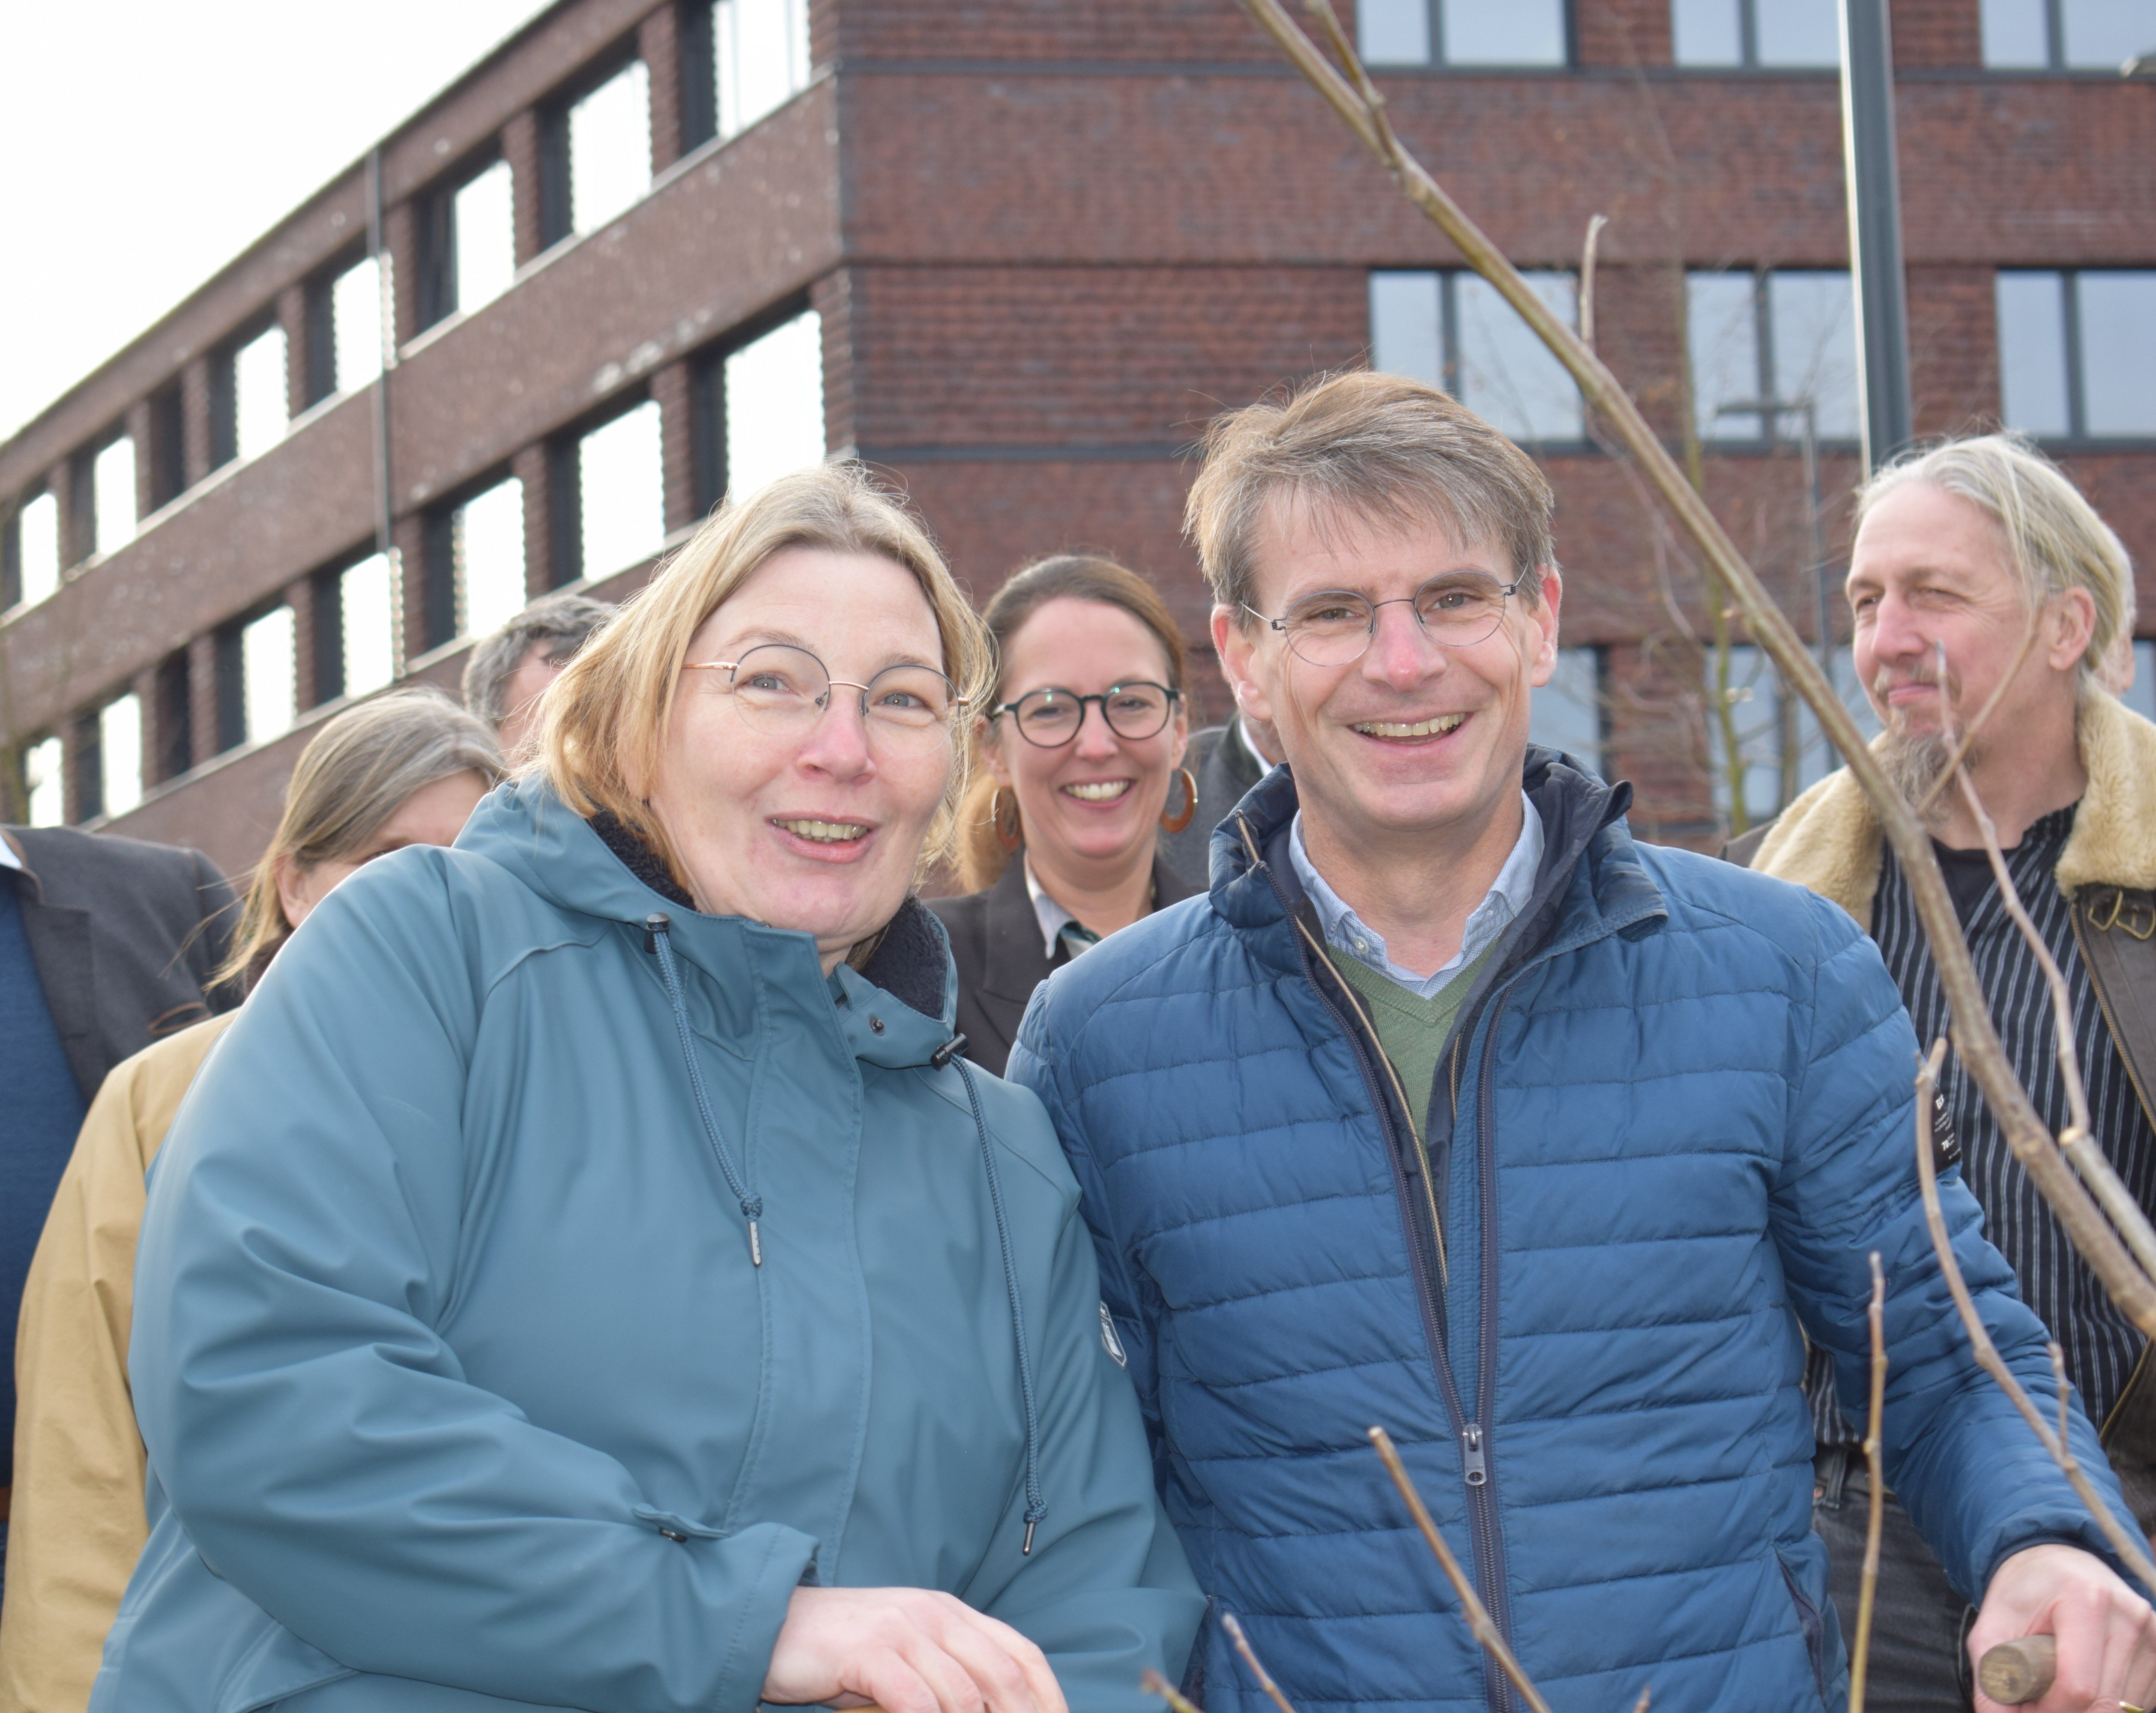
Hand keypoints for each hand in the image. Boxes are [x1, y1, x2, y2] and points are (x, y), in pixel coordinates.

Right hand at [761, 1586, 1066, 1712]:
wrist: (774, 1624)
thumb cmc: (842, 1652)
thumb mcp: (906, 1655)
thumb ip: (948, 1677)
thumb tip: (990, 1711)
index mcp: (952, 1614)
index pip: (1023, 1654)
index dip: (1049, 1698)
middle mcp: (936, 1615)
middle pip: (1004, 1676)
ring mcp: (903, 1629)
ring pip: (964, 1694)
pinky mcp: (869, 1650)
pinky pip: (915, 1698)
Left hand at [1971, 1543, 2155, 1712]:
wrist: (2056, 1563)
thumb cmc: (2023, 1594)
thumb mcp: (1992, 1624)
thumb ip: (1990, 1674)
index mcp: (2085, 1600)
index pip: (2077, 1687)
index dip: (2048, 1711)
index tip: (2025, 1706)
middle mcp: (2129, 1616)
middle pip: (2104, 1703)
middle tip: (2038, 1702)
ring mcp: (2152, 1633)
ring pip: (2125, 1708)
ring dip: (2089, 1712)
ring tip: (2058, 1689)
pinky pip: (2140, 1701)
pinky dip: (2111, 1704)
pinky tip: (2086, 1683)